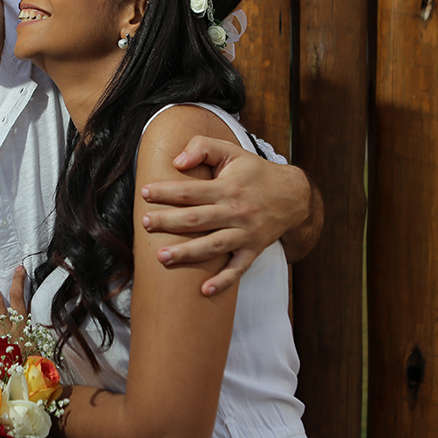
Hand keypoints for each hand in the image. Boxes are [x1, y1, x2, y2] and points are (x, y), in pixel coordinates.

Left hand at [140, 135, 317, 295]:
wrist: (293, 195)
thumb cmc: (254, 172)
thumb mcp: (232, 151)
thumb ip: (203, 147)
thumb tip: (177, 162)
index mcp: (227, 187)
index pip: (191, 190)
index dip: (167, 191)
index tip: (145, 193)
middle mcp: (236, 212)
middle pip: (197, 219)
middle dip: (168, 222)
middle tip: (144, 224)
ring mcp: (245, 234)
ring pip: (213, 246)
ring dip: (187, 253)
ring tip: (161, 257)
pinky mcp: (253, 250)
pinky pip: (238, 268)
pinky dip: (223, 280)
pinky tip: (204, 290)